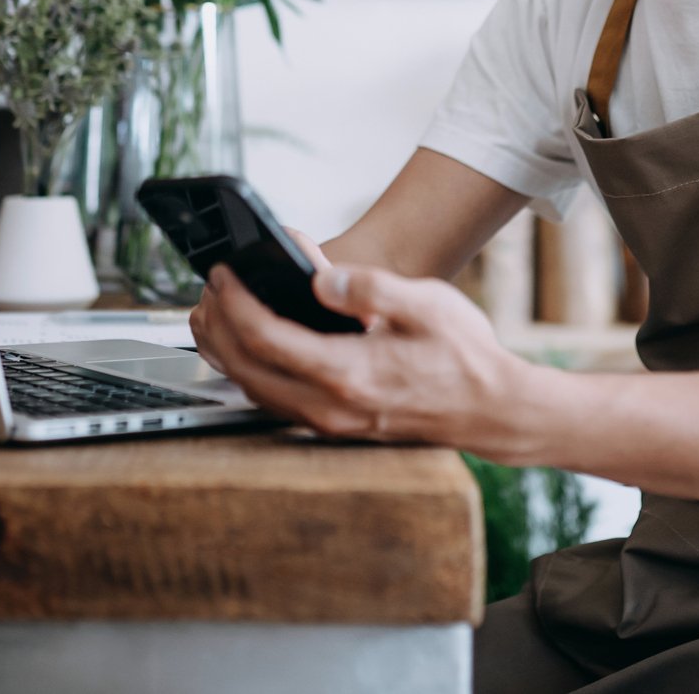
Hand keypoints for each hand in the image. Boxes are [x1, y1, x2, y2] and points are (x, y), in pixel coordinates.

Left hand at [188, 240, 527, 450]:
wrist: (492, 410)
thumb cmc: (464, 356)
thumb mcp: (427, 303)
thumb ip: (370, 288)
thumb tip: (319, 277)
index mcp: (348, 372)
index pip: (266, 338)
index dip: (236, 302)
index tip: (224, 274)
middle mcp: (331, 405)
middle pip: (247, 368)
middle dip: (217, 326)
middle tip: (207, 291)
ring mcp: (330, 421)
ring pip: (254, 390)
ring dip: (225, 352)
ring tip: (212, 315)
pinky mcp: (334, 424)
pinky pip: (273, 400)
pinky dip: (249, 370)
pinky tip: (246, 348)